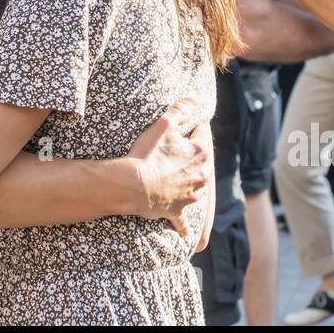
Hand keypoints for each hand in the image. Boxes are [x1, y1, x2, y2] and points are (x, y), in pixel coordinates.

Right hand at [127, 99, 210, 239]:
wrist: (132, 184)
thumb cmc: (146, 153)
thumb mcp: (163, 125)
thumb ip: (181, 109)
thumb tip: (196, 98)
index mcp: (199, 155)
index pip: (201, 139)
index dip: (191, 135)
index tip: (181, 134)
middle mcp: (199, 177)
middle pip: (200, 167)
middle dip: (191, 163)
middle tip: (177, 159)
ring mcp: (188, 196)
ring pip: (194, 192)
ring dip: (188, 189)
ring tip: (178, 185)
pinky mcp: (176, 212)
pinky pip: (183, 223)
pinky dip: (184, 227)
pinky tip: (186, 234)